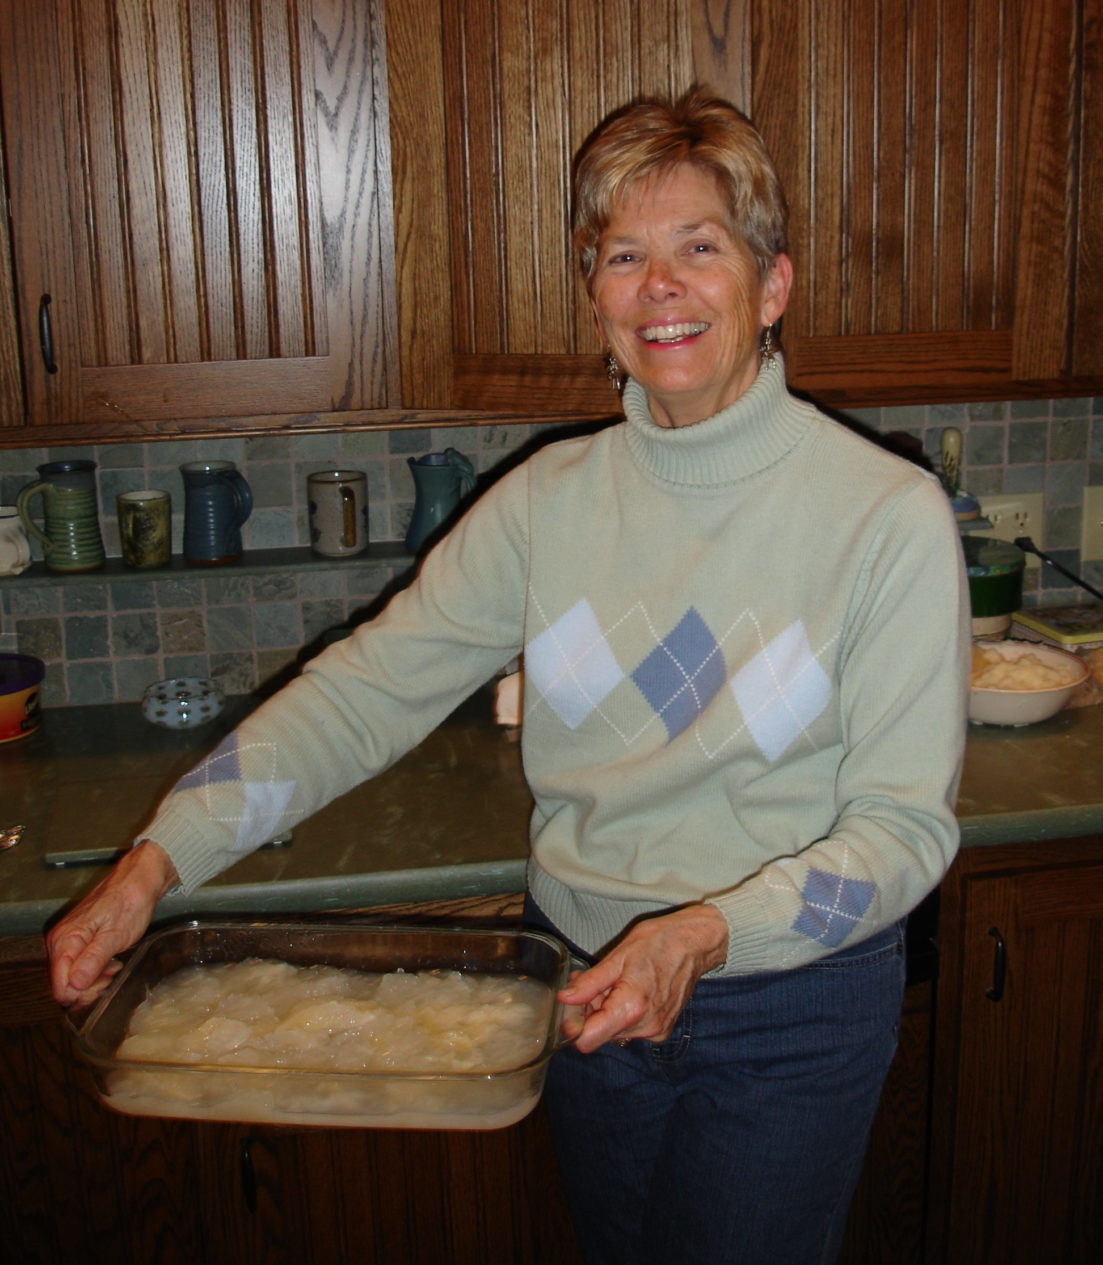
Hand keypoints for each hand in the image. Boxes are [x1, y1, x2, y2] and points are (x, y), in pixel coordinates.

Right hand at [46, 839, 178, 1005]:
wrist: (137, 881)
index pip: (59, 986)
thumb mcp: (115, 935)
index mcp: (64, 941)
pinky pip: (78, 965)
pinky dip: (94, 969)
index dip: (79, 994)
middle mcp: (60, 941)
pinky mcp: (78, 939)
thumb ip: (93, 960)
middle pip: (63, 983)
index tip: (101, 989)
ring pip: (71, 976)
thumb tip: (75, 985)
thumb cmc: (129, 903)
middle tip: (110, 978)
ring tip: (113, 968)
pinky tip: (110, 963)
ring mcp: (68, 940)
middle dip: (86, 988)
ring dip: (92, 979)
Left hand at [558, 903, 728, 1052]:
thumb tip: (565, 999)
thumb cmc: (658, 943)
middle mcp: (645, 1027)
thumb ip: (590, 983)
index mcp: (631, 1008)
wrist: (695, 944)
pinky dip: (623, 1013)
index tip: (571, 1006)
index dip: (574, 1025)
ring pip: (614, 1031)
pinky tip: (629, 989)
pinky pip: (631, 1028)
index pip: (588, 1040)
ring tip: (614, 981)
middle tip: (592, 983)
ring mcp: (656, 1031)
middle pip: (600, 1034)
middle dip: (590, 1011)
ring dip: (606, 1011)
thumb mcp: (618, 956)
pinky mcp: (662, 1030)